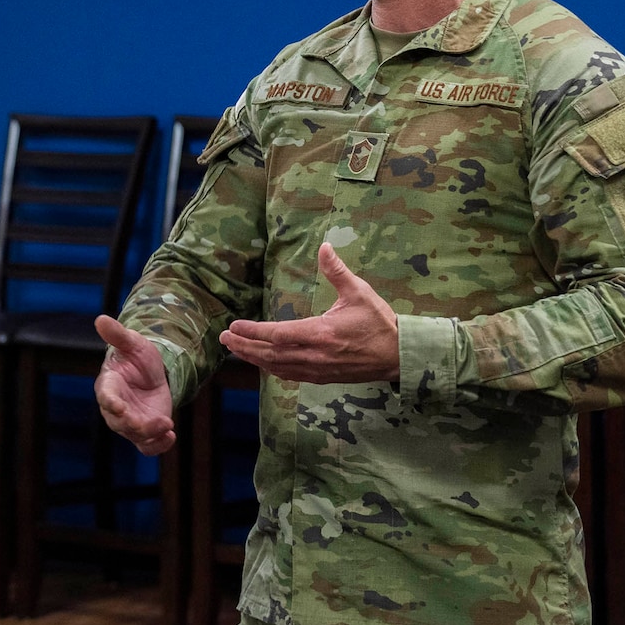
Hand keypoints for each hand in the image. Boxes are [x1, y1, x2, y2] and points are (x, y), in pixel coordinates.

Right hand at [93, 315, 175, 455]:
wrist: (152, 373)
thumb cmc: (136, 356)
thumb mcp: (133, 343)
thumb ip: (118, 335)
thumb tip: (100, 319)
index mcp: (109, 385)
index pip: (106, 396)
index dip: (111, 402)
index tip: (118, 406)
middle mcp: (116, 407)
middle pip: (119, 422)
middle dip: (133, 424)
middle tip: (151, 422)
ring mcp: (130, 421)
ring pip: (135, 435)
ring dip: (150, 434)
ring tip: (167, 425)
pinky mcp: (145, 430)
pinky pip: (147, 446)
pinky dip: (158, 445)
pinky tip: (171, 436)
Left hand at [219, 243, 398, 383]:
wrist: (400, 355)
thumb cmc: (379, 322)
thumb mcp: (359, 292)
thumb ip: (337, 271)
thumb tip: (324, 247)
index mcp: (322, 334)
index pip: (278, 335)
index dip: (254, 332)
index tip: (235, 326)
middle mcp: (316, 355)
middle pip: (271, 354)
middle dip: (245, 346)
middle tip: (225, 338)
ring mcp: (319, 369)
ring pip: (278, 367)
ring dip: (254, 358)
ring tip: (235, 349)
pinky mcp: (323, 377)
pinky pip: (291, 375)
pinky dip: (272, 369)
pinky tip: (262, 363)